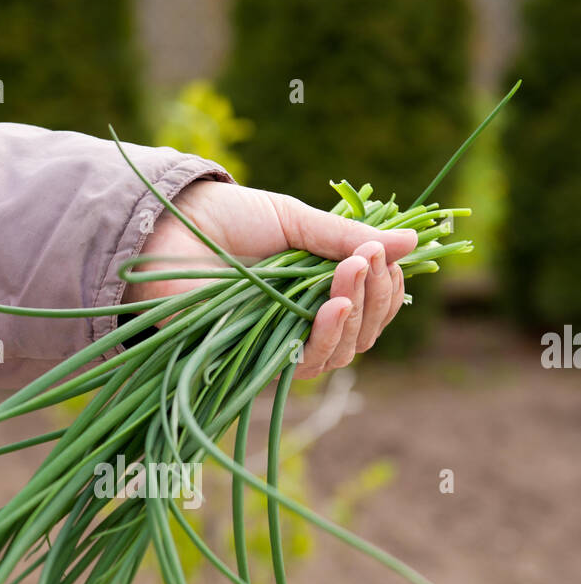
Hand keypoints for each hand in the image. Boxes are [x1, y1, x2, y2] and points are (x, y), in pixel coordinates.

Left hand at [134, 179, 417, 377]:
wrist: (169, 232)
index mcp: (317, 287)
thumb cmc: (225, 221)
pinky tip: (333, 306)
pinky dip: (327, 334)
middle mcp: (304, 321)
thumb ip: (348, 237)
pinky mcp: (258, 362)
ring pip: (344, 351)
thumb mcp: (295, 220)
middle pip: (364, 331)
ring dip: (356, 313)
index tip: (382, 253)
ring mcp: (282, 343)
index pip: (372, 304)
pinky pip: (309, 363)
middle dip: (375, 295)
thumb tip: (413, 241)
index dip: (387, 286)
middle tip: (364, 259)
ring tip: (350, 274)